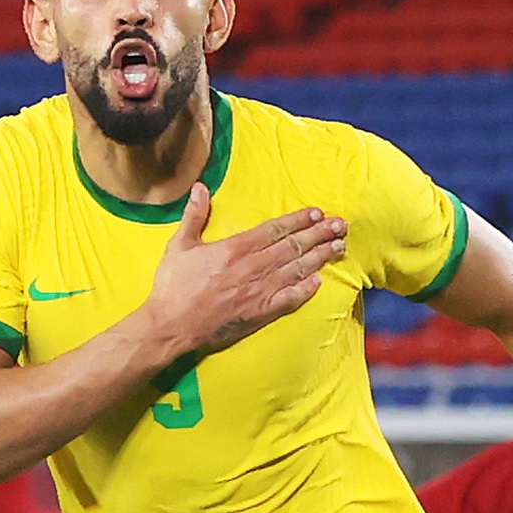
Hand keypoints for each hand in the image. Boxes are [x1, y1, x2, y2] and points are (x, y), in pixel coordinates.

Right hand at [144, 187, 346, 358]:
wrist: (171, 326)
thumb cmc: (173, 286)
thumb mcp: (179, 246)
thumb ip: (194, 216)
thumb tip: (200, 187)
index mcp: (235, 248)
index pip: (275, 229)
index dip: (298, 220)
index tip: (317, 213)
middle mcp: (252, 268)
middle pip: (292, 247)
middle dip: (319, 235)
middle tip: (341, 226)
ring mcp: (258, 292)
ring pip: (296, 270)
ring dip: (319, 258)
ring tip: (339, 247)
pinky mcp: (258, 314)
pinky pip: (288, 300)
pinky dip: (304, 291)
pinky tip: (319, 282)